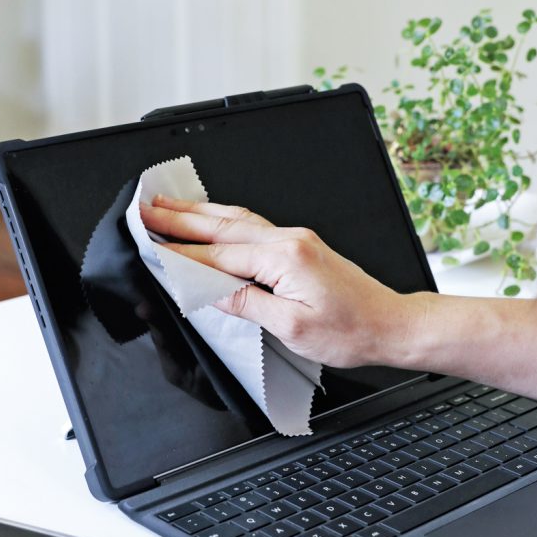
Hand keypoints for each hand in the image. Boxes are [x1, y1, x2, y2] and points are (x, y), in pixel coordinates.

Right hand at [138, 196, 410, 367]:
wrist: (390, 324)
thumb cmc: (350, 331)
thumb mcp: (292, 327)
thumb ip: (247, 303)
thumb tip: (210, 291)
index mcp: (285, 259)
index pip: (219, 256)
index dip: (181, 254)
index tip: (150, 246)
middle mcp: (289, 240)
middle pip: (223, 226)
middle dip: (180, 218)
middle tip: (146, 209)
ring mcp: (295, 239)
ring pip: (237, 220)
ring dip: (200, 212)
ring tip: (168, 205)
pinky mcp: (300, 245)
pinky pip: (253, 225)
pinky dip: (224, 219)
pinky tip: (212, 217)